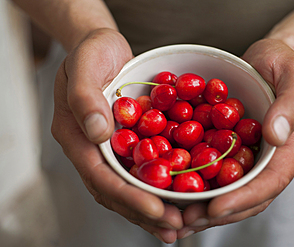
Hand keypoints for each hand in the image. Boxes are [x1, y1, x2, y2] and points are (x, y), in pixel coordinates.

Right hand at [51, 28, 182, 243]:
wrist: (102, 47)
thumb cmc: (91, 52)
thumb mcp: (86, 65)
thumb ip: (86, 98)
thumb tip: (98, 132)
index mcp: (76, 136)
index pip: (99, 175)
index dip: (127, 195)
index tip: (155, 208)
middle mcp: (93, 149)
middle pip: (115, 190)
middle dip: (144, 212)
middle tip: (173, 227)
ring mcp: (111, 148)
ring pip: (130, 186)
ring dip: (153, 208)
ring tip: (179, 225)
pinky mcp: (128, 143)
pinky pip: (142, 171)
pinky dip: (160, 187)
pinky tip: (179, 198)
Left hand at [177, 39, 293, 237]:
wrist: (268, 59)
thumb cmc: (284, 62)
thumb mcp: (293, 73)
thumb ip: (291, 102)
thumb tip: (277, 135)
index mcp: (290, 147)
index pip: (271, 181)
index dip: (245, 199)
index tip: (216, 209)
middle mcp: (269, 158)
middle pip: (248, 195)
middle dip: (219, 212)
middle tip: (187, 221)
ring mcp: (249, 155)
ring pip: (230, 189)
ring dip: (205, 206)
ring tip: (177, 216)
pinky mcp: (231, 148)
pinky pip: (216, 170)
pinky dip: (197, 183)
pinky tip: (175, 189)